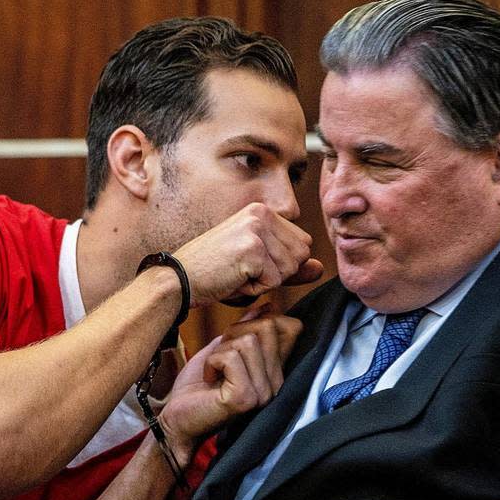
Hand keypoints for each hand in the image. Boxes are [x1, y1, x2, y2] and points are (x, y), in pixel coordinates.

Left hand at [158, 305, 300, 454]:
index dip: (262, 320)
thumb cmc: (197, 389)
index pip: (290, 327)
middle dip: (234, 333)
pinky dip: (212, 363)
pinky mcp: (245, 397)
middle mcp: (276, 383)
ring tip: (214, 372)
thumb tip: (266, 307)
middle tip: (219, 359)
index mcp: (276, 371)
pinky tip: (210, 381)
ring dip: (220, 352)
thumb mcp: (222, 350)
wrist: (177, 421)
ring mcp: (263, 393)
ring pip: (247, 341)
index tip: (235, 340)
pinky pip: (230, 357)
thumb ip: (245, 330)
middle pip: (267, 327)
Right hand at [173, 203, 323, 305]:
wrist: (179, 279)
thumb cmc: (214, 272)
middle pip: (300, 256)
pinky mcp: (252, 250)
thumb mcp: (256, 265)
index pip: (302, 244)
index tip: (249, 262)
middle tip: (242, 269)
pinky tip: (233, 279)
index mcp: (262, 211)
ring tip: (237, 273)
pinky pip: (274, 281)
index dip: (280, 263)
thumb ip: (289, 266)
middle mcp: (261, 214)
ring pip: (289, 270)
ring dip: (265, 282)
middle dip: (276, 273)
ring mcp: (256, 230)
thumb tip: (320, 268)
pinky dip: (255, 289)